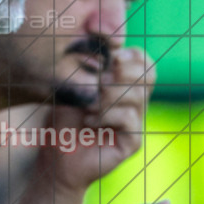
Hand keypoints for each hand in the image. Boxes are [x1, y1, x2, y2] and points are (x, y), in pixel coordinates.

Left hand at [41, 47, 155, 194]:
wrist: (56, 153)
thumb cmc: (62, 115)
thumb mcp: (72, 83)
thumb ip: (90, 64)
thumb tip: (107, 50)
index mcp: (124, 83)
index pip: (144, 61)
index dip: (130, 55)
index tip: (110, 58)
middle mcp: (135, 101)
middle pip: (148, 74)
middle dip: (119, 74)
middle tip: (96, 84)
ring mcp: (137, 121)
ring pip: (136, 95)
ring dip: (107, 96)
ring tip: (87, 106)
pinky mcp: (133, 141)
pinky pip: (130, 117)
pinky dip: (106, 115)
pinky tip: (89, 122)